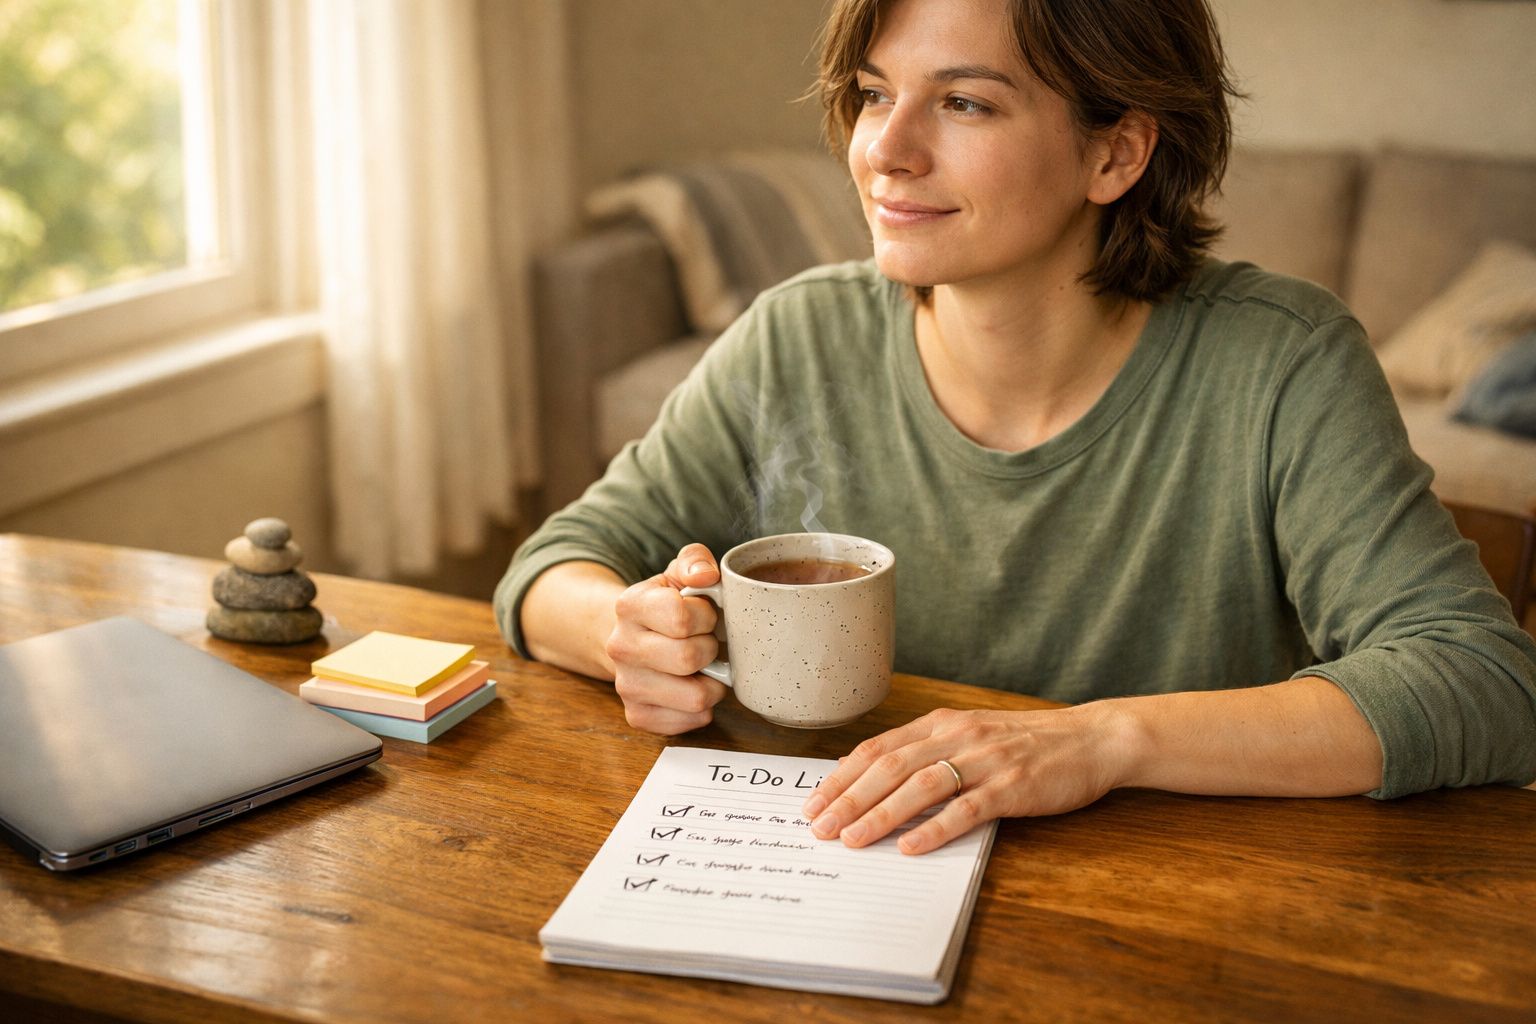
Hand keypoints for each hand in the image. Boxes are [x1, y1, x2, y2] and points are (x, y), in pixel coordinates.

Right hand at [604, 543, 728, 733]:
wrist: (630, 637)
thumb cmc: (665, 605)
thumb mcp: (677, 573)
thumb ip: (695, 561)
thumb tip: (707, 576)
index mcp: (629, 605)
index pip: (681, 617)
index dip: (705, 616)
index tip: (704, 614)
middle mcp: (620, 647)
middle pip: (688, 658)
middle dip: (710, 649)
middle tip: (706, 642)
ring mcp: (626, 685)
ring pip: (695, 697)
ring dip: (712, 682)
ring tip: (703, 667)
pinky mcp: (637, 715)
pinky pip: (691, 720)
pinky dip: (703, 707)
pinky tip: (693, 686)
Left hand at [801, 705, 1133, 854]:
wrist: (1092, 738)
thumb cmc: (1027, 744)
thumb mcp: (970, 735)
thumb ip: (927, 753)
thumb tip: (871, 780)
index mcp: (942, 723)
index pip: (878, 748)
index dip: (842, 776)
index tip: (814, 802)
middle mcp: (958, 735)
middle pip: (890, 766)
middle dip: (849, 798)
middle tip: (819, 827)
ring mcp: (986, 760)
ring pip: (921, 785)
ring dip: (881, 814)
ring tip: (852, 840)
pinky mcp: (1013, 786)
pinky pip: (967, 808)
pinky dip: (935, 828)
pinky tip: (910, 847)